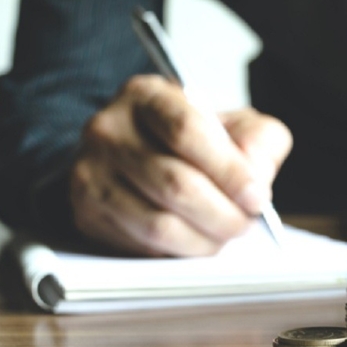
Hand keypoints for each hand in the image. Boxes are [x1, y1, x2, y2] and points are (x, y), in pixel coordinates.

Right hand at [69, 75, 291, 255]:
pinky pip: (142, 246)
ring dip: (204, 238)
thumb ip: (259, 140)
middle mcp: (109, 129)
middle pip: (174, 183)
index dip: (229, 170)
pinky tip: (198, 238)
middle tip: (247, 222)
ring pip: (157, 223)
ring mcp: (91, 172)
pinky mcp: (87, 213)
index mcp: (147, 96)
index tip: (257, 196)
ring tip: (226, 232)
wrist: (145, 156)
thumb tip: (256, 174)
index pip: (187, 130)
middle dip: (223, 213)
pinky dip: (180, 251)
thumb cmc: (196, 141)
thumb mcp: (237, 125)